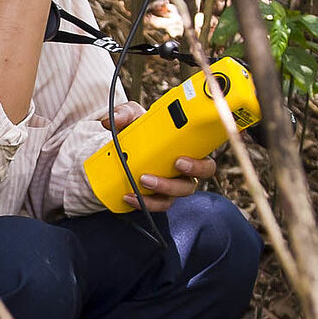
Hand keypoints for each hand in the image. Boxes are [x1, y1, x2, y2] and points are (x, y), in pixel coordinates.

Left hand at [100, 101, 218, 212]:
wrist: (123, 146)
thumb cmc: (140, 130)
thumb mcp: (133, 117)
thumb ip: (125, 114)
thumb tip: (113, 120)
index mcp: (186, 153)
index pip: (204, 162)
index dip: (198, 165)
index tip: (179, 161)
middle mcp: (182, 174)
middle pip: (189, 185)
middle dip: (173, 184)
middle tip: (151, 177)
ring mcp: (169, 187)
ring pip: (171, 198)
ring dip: (157, 193)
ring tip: (140, 182)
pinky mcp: (155, 197)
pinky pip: (155, 205)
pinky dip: (142, 202)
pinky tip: (128, 196)